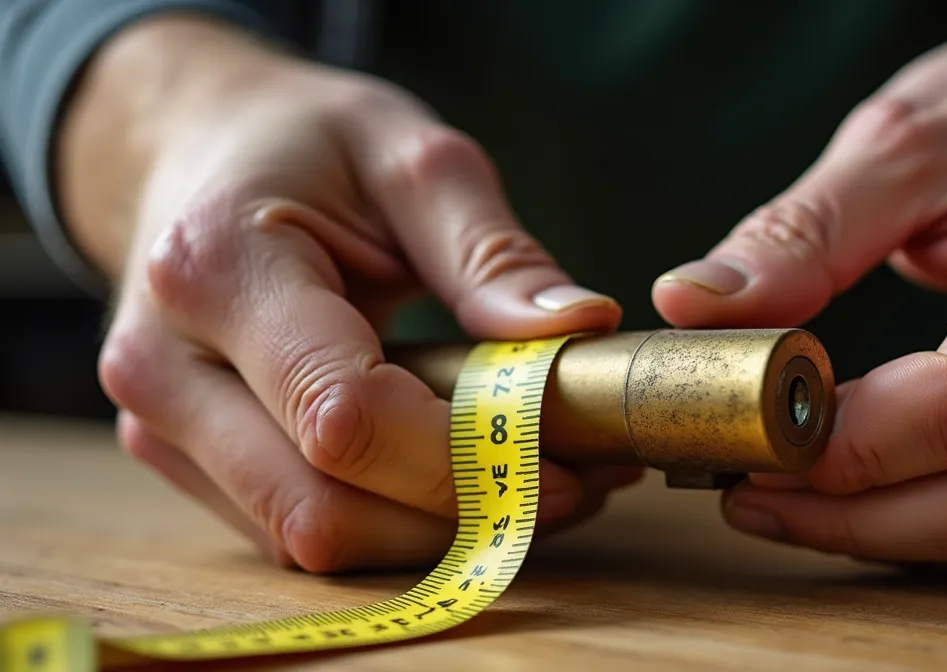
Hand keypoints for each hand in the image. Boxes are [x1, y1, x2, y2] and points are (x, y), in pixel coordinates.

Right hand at [61, 16, 638, 571]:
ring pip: (310, 540)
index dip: (465, 459)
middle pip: (321, 508)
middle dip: (463, 516)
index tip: (570, 458)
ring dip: (435, 535)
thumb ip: (491, 253)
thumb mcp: (411, 157)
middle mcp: (164, 368)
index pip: (345, 415)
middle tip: (575, 485)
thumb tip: (580, 330)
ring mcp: (163, 427)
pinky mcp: (184, 461)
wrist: (192, 151)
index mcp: (216, 270)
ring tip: (534, 481)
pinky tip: (463, 483)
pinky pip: (297, 529)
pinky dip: (393, 526)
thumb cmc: (304, 144)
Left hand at [652, 0, 946, 573]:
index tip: (748, 438)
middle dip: (859, 515)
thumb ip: (803, 232)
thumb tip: (694, 308)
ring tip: (780, 493)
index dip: (852, 444)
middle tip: (747, 490)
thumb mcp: (907, 139)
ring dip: (888, 531)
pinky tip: (852, 489)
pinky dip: (933, 519)